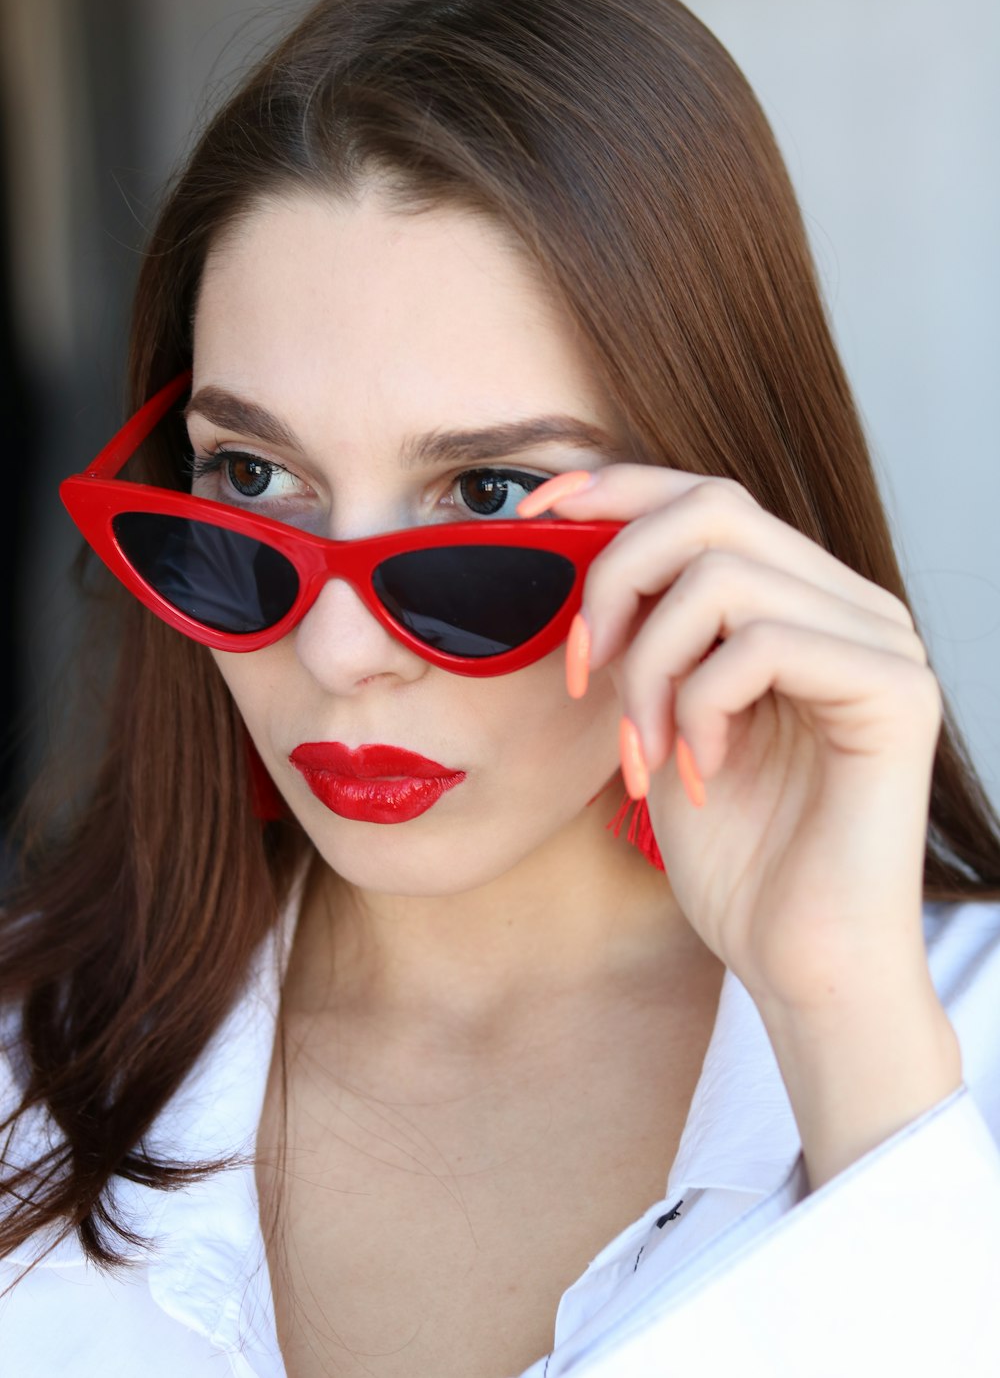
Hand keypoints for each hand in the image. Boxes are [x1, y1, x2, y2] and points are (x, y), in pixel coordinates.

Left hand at [519, 465, 961, 1185]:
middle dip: (617, 579)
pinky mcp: (896, 689)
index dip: (618, 485)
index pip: (706, 494)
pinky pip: (764, 641)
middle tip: (586, 671)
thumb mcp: (661, 715)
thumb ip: (644, 631)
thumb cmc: (734, 851)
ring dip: (654, 664)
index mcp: (799, 600)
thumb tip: (576, 544)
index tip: (539, 511)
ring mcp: (880, 640)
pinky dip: (703, 703)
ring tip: (652, 749)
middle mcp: (849, 603)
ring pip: (725, 573)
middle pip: (713, 506)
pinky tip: (701, 769)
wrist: (799, 959)